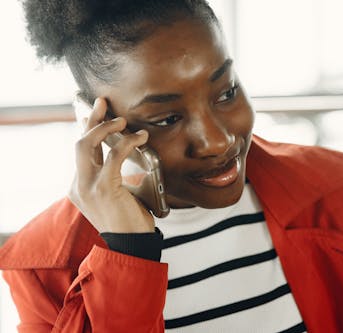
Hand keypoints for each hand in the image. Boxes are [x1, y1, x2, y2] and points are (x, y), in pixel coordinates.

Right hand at [68, 98, 154, 232]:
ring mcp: (88, 187)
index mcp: (80, 187)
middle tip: (103, 103)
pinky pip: (113, 155)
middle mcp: (79, 185)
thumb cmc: (129, 220)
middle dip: (90, 119)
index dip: (88, 129)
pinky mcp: (103, 188)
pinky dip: (127, 142)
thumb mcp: (117, 195)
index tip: (97, 113)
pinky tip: (140, 137)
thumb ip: (113, 176)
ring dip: (104, 127)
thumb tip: (124, 155)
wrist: (131, 245)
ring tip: (122, 120)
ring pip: (86, 144)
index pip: (81, 152)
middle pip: (79, 143)